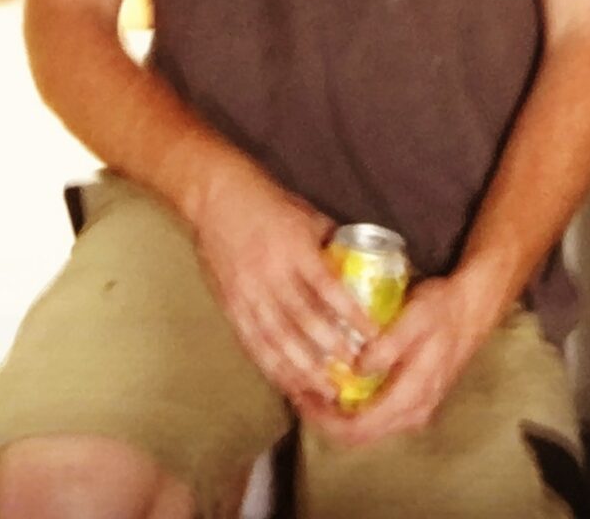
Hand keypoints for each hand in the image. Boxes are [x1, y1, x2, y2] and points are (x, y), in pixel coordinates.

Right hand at [184, 164, 368, 411]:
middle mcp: (271, 274)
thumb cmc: (267, 204)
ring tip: (325, 390)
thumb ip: (330, 244)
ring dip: (302, 368)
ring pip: (277, 339)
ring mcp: (248, 292)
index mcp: (295, 249)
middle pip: (303, 321)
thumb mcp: (307, 216)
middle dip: (330, 351)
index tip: (373, 336)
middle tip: (354, 373)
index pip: (328, 288)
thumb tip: (362, 267)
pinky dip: (271, 366)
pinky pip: (252, 341)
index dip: (351, 314)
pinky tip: (287, 383)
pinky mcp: (231, 305)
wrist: (216, 198)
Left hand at [302, 268, 501, 446]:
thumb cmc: (442, 309)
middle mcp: (413, 413)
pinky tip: (338, 383)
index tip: (300, 398)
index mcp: (411, 396)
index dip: (324, 420)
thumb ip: (388, 345)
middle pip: (360, 435)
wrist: (472, 308)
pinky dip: (354, 407)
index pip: (359, 428)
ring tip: (312, 386)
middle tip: (297, 392)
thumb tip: (356, 369)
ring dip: (338, 414)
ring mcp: (415, 410)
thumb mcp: (415, 318)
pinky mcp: (414, 401)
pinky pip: (377, 415)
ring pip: (368, 428)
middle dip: (325, 419)